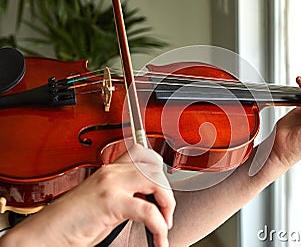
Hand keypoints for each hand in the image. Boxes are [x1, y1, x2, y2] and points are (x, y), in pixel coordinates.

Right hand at [0, 144, 174, 246]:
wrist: (44, 234)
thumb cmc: (71, 222)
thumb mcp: (104, 202)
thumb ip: (125, 195)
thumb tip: (150, 200)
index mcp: (109, 170)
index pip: (144, 154)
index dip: (159, 169)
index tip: (163, 191)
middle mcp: (111, 172)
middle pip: (155, 166)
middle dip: (166, 190)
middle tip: (166, 212)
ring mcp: (110, 184)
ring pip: (155, 181)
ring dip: (167, 204)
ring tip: (164, 224)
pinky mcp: (110, 202)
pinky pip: (148, 210)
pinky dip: (159, 226)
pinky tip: (158, 236)